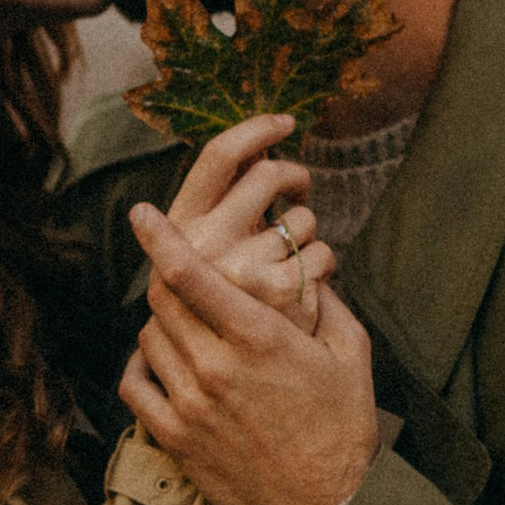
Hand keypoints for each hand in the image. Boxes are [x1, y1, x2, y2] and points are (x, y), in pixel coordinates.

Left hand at [119, 200, 378, 504]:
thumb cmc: (343, 428)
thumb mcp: (351, 355)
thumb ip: (326, 302)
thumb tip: (305, 265)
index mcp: (259, 338)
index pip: (191, 275)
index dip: (159, 237)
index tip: (141, 213)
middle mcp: (216, 366)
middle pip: (162, 299)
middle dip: (171, 280)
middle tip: (188, 280)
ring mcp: (190, 404)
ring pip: (149, 337)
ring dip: (164, 324)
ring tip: (193, 330)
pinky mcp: (175, 437)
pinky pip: (135, 383)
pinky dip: (144, 366)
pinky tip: (165, 364)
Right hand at [163, 114, 336, 325]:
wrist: (234, 381)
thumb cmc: (222, 309)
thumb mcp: (204, 255)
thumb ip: (223, 211)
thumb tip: (256, 154)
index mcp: (181, 227)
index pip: (218, 156)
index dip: (254, 130)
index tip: (283, 123)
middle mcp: (205, 243)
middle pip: (269, 174)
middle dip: (293, 177)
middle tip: (299, 189)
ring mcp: (242, 269)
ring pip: (302, 217)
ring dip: (306, 233)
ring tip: (291, 262)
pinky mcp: (279, 293)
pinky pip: (322, 254)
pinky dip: (321, 268)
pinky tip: (304, 291)